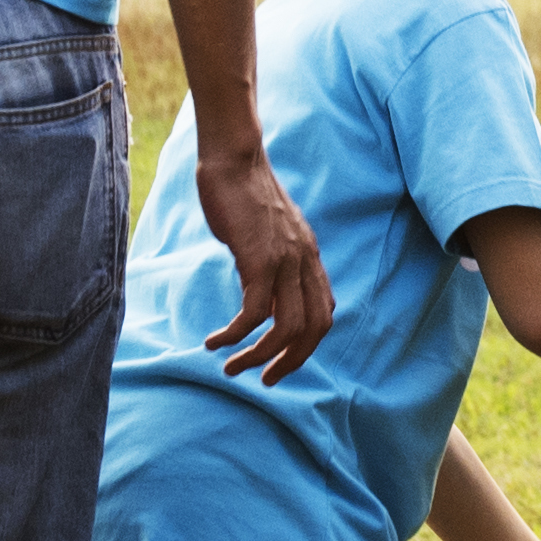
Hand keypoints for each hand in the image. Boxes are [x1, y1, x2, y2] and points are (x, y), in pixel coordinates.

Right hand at [195, 139, 331, 376]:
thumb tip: (265, 282)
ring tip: (231, 368)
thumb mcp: (270, 230)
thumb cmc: (244, 193)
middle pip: (313, 329)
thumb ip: (276, 256)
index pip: (324, 313)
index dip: (307, 344)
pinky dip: (235, 335)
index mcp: (310, 257)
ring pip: (285, 328)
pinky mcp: (258, 259)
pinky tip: (215, 341)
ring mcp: (284, 261)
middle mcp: (305, 262)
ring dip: (258, 357)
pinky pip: (254, 313)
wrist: (235, 160)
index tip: (282, 360)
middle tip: (265, 380)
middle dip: (291, 362)